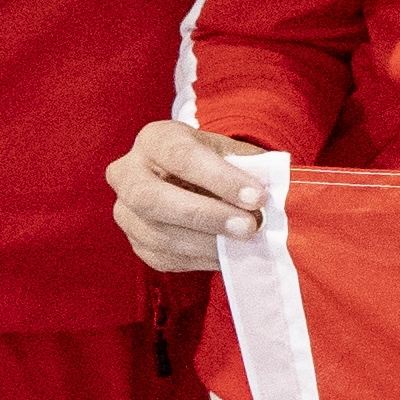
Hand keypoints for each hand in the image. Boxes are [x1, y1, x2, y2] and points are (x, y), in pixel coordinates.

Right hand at [109, 116, 271, 270]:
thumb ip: (247, 167)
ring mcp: (126, 211)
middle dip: (205, 215)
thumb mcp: (229, 152)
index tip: (257, 197)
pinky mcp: (136, 243)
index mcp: (155, 140)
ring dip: (207, 243)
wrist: (189, 182)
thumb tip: (273, 190)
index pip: (180, 156)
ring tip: (245, 243)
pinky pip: (164, 257)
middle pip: (152, 198)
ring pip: (158, 234)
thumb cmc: (213, 163)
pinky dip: (201, 259)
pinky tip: (228, 255)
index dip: (220, 178)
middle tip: (248, 227)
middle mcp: (128, 173)